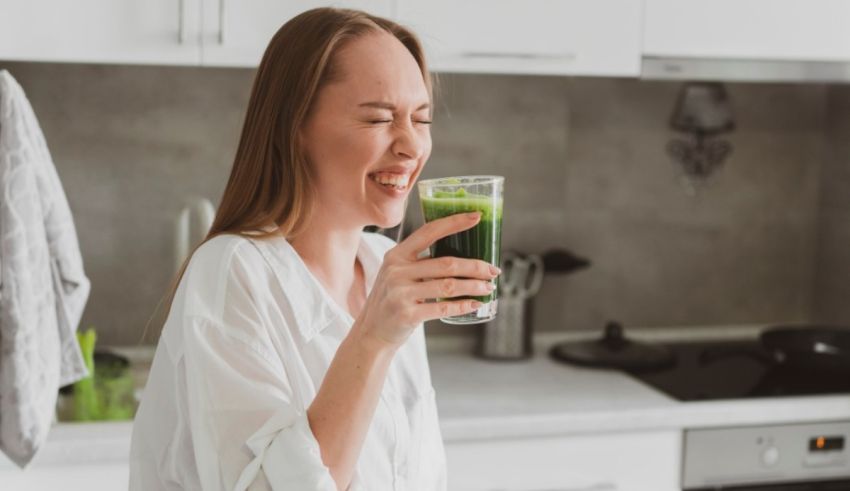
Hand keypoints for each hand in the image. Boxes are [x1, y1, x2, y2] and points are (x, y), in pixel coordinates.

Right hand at [354, 212, 499, 351]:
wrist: (372, 332)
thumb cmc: (392, 300)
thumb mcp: (397, 274)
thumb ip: (420, 262)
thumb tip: (461, 258)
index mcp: (396, 255)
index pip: (429, 232)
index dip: (454, 223)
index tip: (477, 217)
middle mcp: (396, 270)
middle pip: (446, 263)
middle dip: (475, 266)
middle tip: (493, 270)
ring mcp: (400, 293)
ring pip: (448, 286)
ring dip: (474, 287)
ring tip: (488, 288)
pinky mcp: (406, 314)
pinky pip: (442, 308)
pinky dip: (462, 306)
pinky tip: (474, 304)